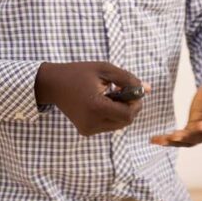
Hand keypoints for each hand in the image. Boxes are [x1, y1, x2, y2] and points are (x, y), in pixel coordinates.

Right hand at [34, 61, 149, 135]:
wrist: (54, 84)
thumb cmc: (80, 72)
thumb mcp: (105, 69)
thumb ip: (128, 79)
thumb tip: (147, 89)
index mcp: (96, 107)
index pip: (128, 114)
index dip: (136, 103)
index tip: (132, 89)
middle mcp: (91, 123)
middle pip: (125, 121)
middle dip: (130, 106)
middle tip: (122, 89)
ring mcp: (88, 129)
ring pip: (118, 124)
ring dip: (122, 110)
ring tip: (110, 93)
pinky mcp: (86, 131)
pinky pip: (109, 125)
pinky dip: (112, 114)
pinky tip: (103, 101)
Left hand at [150, 68, 201, 147]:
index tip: (201, 126)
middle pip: (200, 136)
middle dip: (188, 137)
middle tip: (176, 136)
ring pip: (188, 140)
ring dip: (175, 141)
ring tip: (162, 139)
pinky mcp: (192, 126)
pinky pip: (180, 136)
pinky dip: (167, 139)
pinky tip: (154, 139)